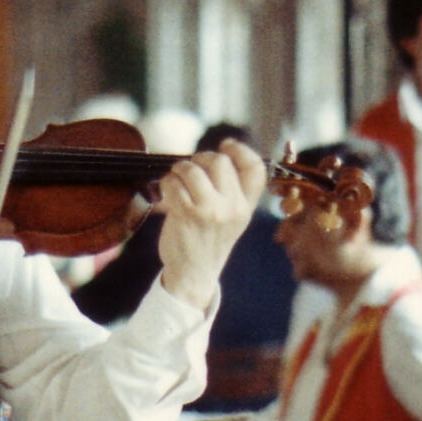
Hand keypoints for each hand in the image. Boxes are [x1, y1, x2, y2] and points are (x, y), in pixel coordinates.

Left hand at [154, 138, 265, 310]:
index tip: (226, 145)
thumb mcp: (231, 219)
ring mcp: (210, 211)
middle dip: (201, 159)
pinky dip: (167, 183)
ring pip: (193, 169)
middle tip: (191, 169)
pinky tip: (167, 193)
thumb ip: (231, 191)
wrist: (193, 274)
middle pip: (220, 161)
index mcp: (246, 207)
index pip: (255, 169)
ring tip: (177, 180)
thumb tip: (217, 154)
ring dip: (179, 170)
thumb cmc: (207, 242)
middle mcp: (232, 208)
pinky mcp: (187, 214)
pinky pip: (174, 183)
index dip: (241, 150)